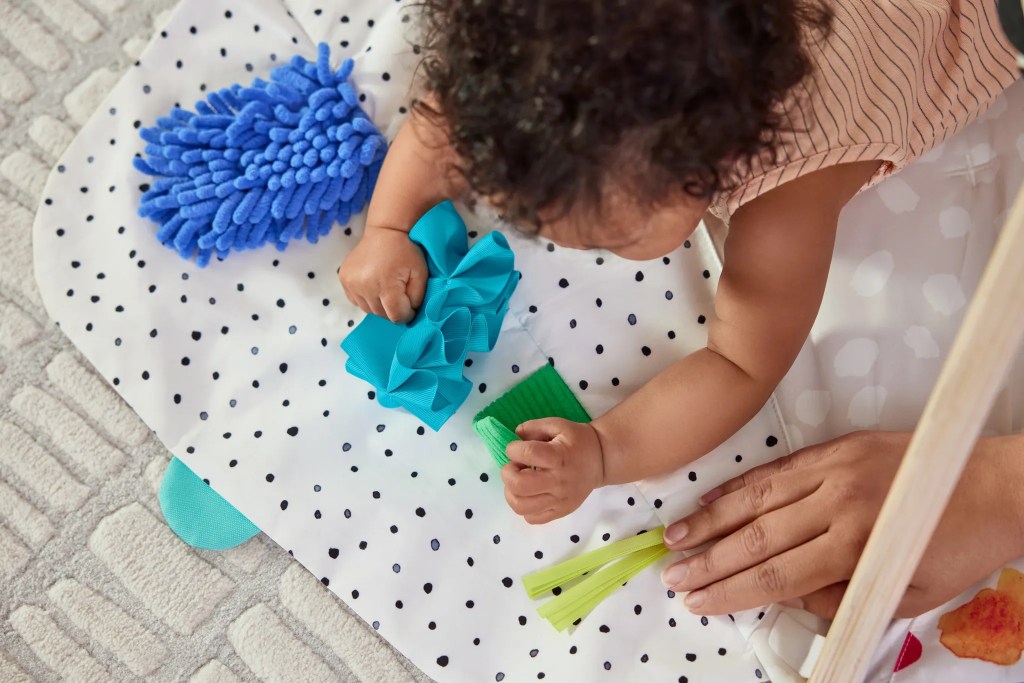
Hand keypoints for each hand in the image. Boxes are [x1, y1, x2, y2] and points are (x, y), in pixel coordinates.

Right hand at [339, 226, 427, 322]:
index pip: (396, 316)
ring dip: (380, 305)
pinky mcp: (344, 280)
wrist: (384, 231)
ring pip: (369, 310)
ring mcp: (351, 284)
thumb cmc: (405, 252)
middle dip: (393, 309)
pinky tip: (374, 286)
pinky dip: (367, 299)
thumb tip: (408, 314)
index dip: (406, 313)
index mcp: (385, 285)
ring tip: (387, 289)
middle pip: (382, 314)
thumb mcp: (420, 274)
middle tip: (400, 294)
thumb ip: (417, 298)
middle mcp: (364, 287)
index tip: (410, 303)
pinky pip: (357, 302)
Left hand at [501, 419, 606, 523]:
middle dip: (507, 474)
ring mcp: (560, 500)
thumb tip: (514, 437)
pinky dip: (524, 508)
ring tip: (518, 483)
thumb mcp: (557, 425)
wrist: (601, 461)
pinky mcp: (561, 512)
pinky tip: (529, 495)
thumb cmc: (578, 441)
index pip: (527, 454)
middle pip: (519, 486)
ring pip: (521, 507)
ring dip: (511, 493)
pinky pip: (532, 518)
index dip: (512, 449)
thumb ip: (532, 427)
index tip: (514, 448)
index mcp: (558, 456)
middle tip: (514, 467)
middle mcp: (558, 481)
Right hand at [660, 431, 1023, 618]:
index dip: (730, 591)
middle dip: (709, 561)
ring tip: (676, 538)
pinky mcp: (836, 446)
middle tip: (672, 574)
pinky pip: (777, 467)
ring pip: (757, 498)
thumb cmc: (956, 543)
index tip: (697, 601)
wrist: (995, 482)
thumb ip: (845, 597)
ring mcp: (834, 469)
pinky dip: (740, 484)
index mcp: (858, 547)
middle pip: (757, 539)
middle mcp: (838, 505)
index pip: (777, 575)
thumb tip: (791, 594)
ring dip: (712, 521)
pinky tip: (710, 499)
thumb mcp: (909, 592)